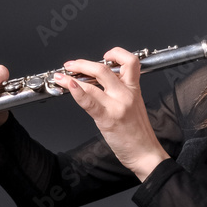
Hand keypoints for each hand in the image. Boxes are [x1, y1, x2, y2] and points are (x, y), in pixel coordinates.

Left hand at [52, 47, 169, 180]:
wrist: (145, 153)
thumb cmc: (137, 133)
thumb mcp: (133, 106)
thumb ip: (119, 93)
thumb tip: (98, 84)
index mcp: (134, 89)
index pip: (130, 61)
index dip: (116, 53)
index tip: (104, 56)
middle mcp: (126, 94)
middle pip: (104, 68)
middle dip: (83, 63)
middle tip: (71, 65)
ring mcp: (117, 105)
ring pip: (95, 80)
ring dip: (74, 74)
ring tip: (61, 76)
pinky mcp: (108, 118)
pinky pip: (89, 101)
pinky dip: (77, 91)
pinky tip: (68, 86)